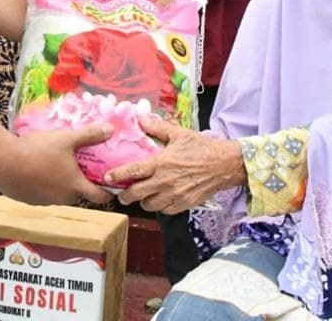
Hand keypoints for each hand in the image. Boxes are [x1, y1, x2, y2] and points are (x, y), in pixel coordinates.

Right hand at [0, 127, 114, 204]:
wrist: (3, 162)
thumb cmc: (38, 150)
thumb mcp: (66, 138)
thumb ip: (89, 135)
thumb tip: (111, 130)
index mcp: (75, 186)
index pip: (99, 197)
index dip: (107, 193)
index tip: (110, 186)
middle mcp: (63, 198)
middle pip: (78, 194)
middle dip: (81, 183)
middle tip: (79, 167)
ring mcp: (45, 202)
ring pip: (59, 195)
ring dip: (61, 184)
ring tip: (55, 165)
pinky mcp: (29, 201)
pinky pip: (43, 195)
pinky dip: (43, 185)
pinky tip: (36, 170)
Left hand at [106, 118, 244, 214]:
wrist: (224, 164)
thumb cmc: (200, 147)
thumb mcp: (178, 134)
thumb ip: (157, 128)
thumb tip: (140, 120)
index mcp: (161, 163)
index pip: (133, 172)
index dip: (117, 176)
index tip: (107, 178)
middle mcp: (165, 181)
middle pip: (136, 194)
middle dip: (125, 195)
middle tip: (122, 193)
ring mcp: (174, 195)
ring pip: (149, 205)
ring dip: (143, 201)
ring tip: (142, 196)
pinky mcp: (184, 204)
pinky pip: (165, 211)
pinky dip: (159, 206)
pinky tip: (160, 199)